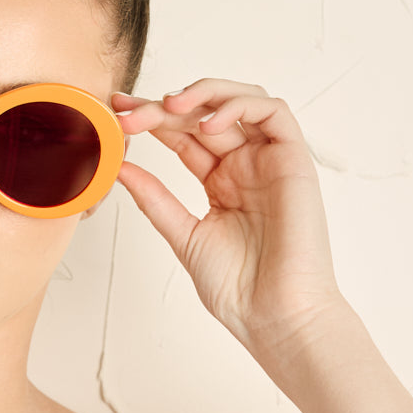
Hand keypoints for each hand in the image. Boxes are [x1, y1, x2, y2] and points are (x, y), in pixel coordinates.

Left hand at [112, 80, 346, 352]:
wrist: (276, 317)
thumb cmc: (239, 290)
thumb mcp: (184, 235)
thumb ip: (155, 199)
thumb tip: (121, 168)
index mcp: (221, 183)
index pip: (183, 137)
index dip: (151, 119)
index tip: (117, 112)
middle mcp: (246, 167)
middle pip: (204, 116)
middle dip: (163, 107)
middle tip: (129, 112)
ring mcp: (270, 162)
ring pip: (242, 100)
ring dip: (204, 94)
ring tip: (168, 107)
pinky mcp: (295, 161)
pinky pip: (274, 113)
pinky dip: (240, 106)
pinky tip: (208, 124)